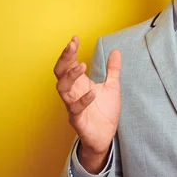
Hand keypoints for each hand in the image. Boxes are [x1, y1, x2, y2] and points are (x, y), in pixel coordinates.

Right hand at [54, 36, 120, 171]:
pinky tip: (92, 92)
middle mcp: (73, 93)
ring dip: (70, 76)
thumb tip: (116, 51)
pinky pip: (75, 109)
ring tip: (81, 65)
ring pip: (62, 89)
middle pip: (60, 73)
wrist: (105, 137)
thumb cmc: (104, 112)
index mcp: (79, 83)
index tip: (75, 38)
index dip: (70, 51)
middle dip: (65, 59)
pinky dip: (83, 100)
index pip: (69, 64)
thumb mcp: (112, 87)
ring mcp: (73, 106)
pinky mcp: (77, 120)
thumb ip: (112, 69)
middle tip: (72, 46)